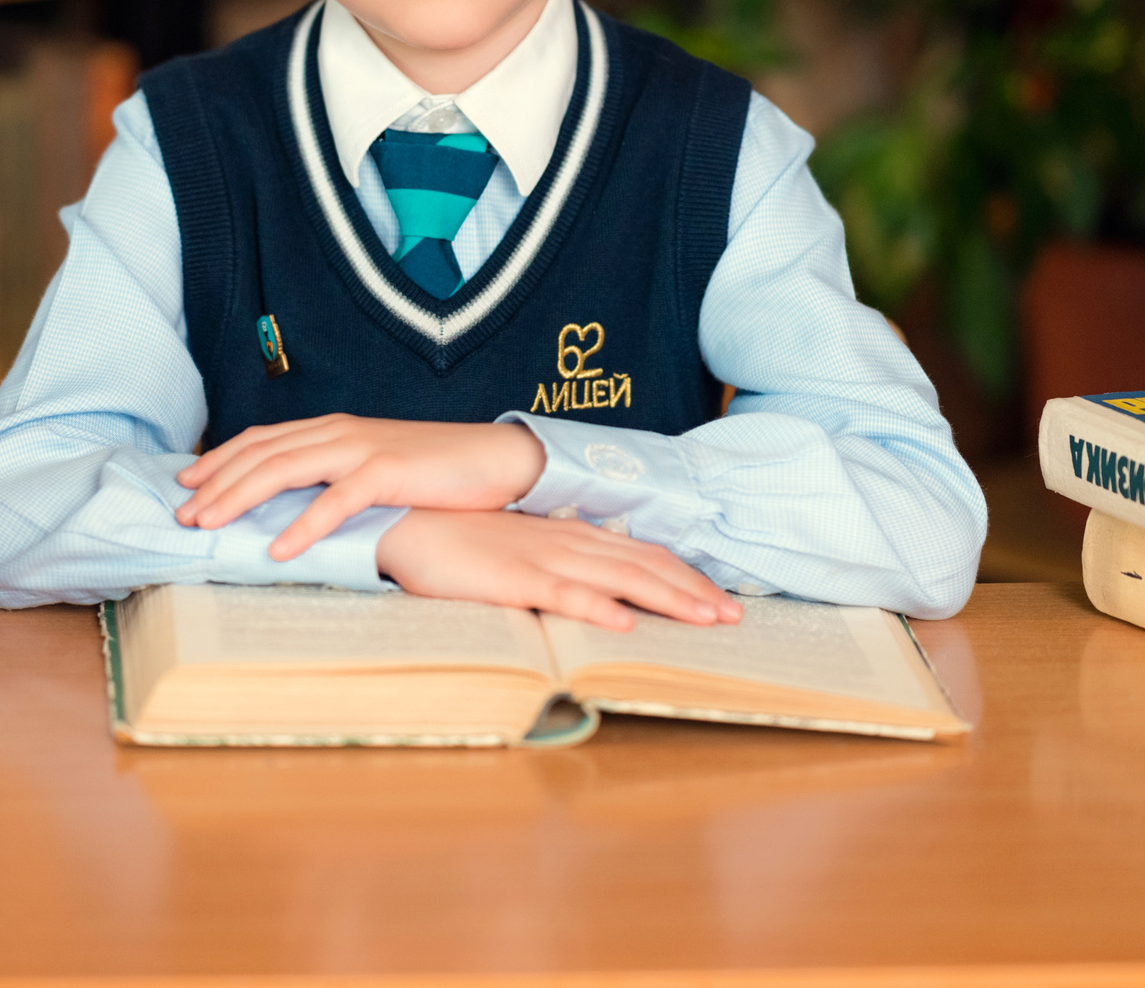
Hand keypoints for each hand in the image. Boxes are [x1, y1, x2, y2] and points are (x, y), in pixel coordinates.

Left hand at [174, 415, 546, 559]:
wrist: (494, 458)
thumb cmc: (434, 470)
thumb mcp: (374, 468)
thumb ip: (334, 476)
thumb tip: (292, 504)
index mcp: (333, 429)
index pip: (261, 439)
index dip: (219, 459)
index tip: (184, 481)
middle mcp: (339, 432)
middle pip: (260, 454)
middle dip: (215, 484)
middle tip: (180, 515)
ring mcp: (361, 449)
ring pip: (284, 470)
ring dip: (240, 498)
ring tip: (209, 526)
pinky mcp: (387, 472)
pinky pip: (336, 502)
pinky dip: (304, 525)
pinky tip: (280, 550)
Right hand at [375, 510, 741, 631]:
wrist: (408, 522)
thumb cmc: (461, 541)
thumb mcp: (519, 552)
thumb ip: (555, 569)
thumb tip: (590, 593)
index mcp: (569, 536)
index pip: (641, 554)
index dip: (684, 576)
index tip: (718, 598)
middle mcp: (567, 543)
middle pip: (646, 565)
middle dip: (694, 591)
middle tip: (735, 616)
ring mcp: (543, 559)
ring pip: (620, 579)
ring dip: (668, 599)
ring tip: (707, 619)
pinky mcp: (514, 579)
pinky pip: (562, 594)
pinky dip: (597, 607)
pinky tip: (623, 621)